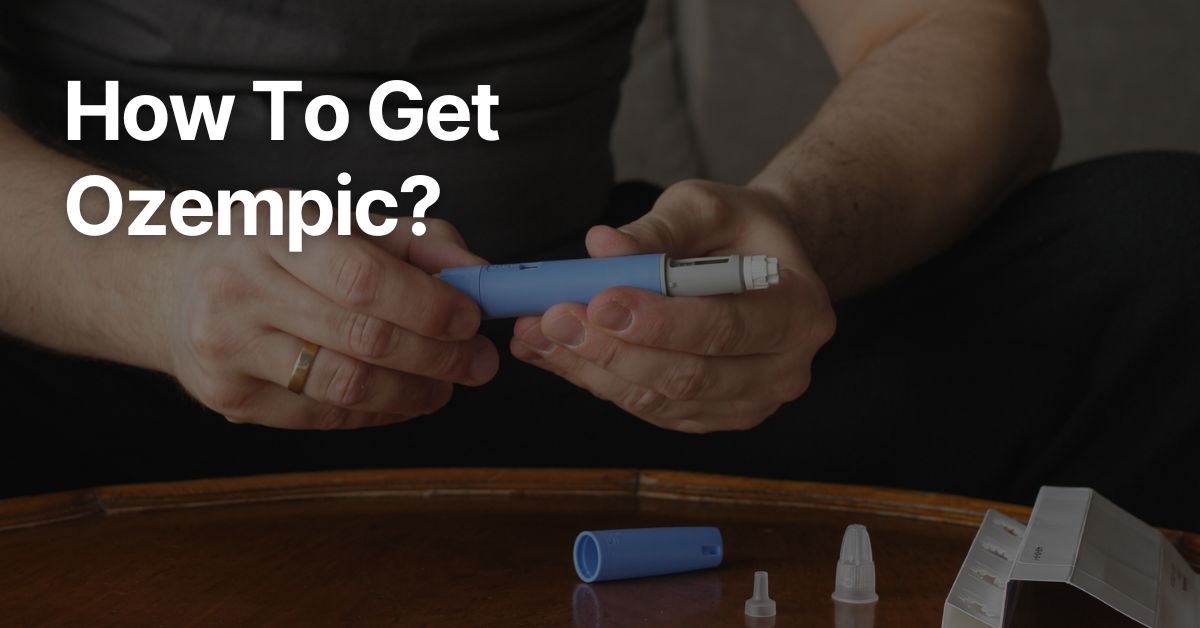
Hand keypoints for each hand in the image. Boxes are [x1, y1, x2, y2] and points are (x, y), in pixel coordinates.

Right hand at [164, 200, 496, 428]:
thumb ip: (416, 243)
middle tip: (478, 363)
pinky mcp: (228, 396)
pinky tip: (400, 400)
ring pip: (344, 386)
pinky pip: (321, 416)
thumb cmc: (277, 250)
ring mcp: (228, 346)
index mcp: (277, 227)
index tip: (471, 320)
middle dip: (437, 356)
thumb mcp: (339, 223)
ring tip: (445, 387)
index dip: (427, 305)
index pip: (363, 276)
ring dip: (412, 393)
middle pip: (362, 337)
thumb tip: (480, 276)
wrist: (175, 288)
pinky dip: (375, 413)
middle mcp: (242, 284)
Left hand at [511, 180, 835, 432]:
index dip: (659, 321)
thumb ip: (655, 230)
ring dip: (591, 369)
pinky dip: (596, 380)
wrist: (757, 261)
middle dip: (612, 349)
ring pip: (660, 400)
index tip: (599, 300)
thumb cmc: (736, 229)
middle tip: (554, 317)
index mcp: (800, 311)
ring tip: (538, 332)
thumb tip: (600, 247)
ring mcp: (749, 403)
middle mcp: (784, 369)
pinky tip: (554, 351)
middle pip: (689, 374)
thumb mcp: (704, 208)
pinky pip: (648, 408)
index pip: (724, 327)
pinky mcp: (710, 417)